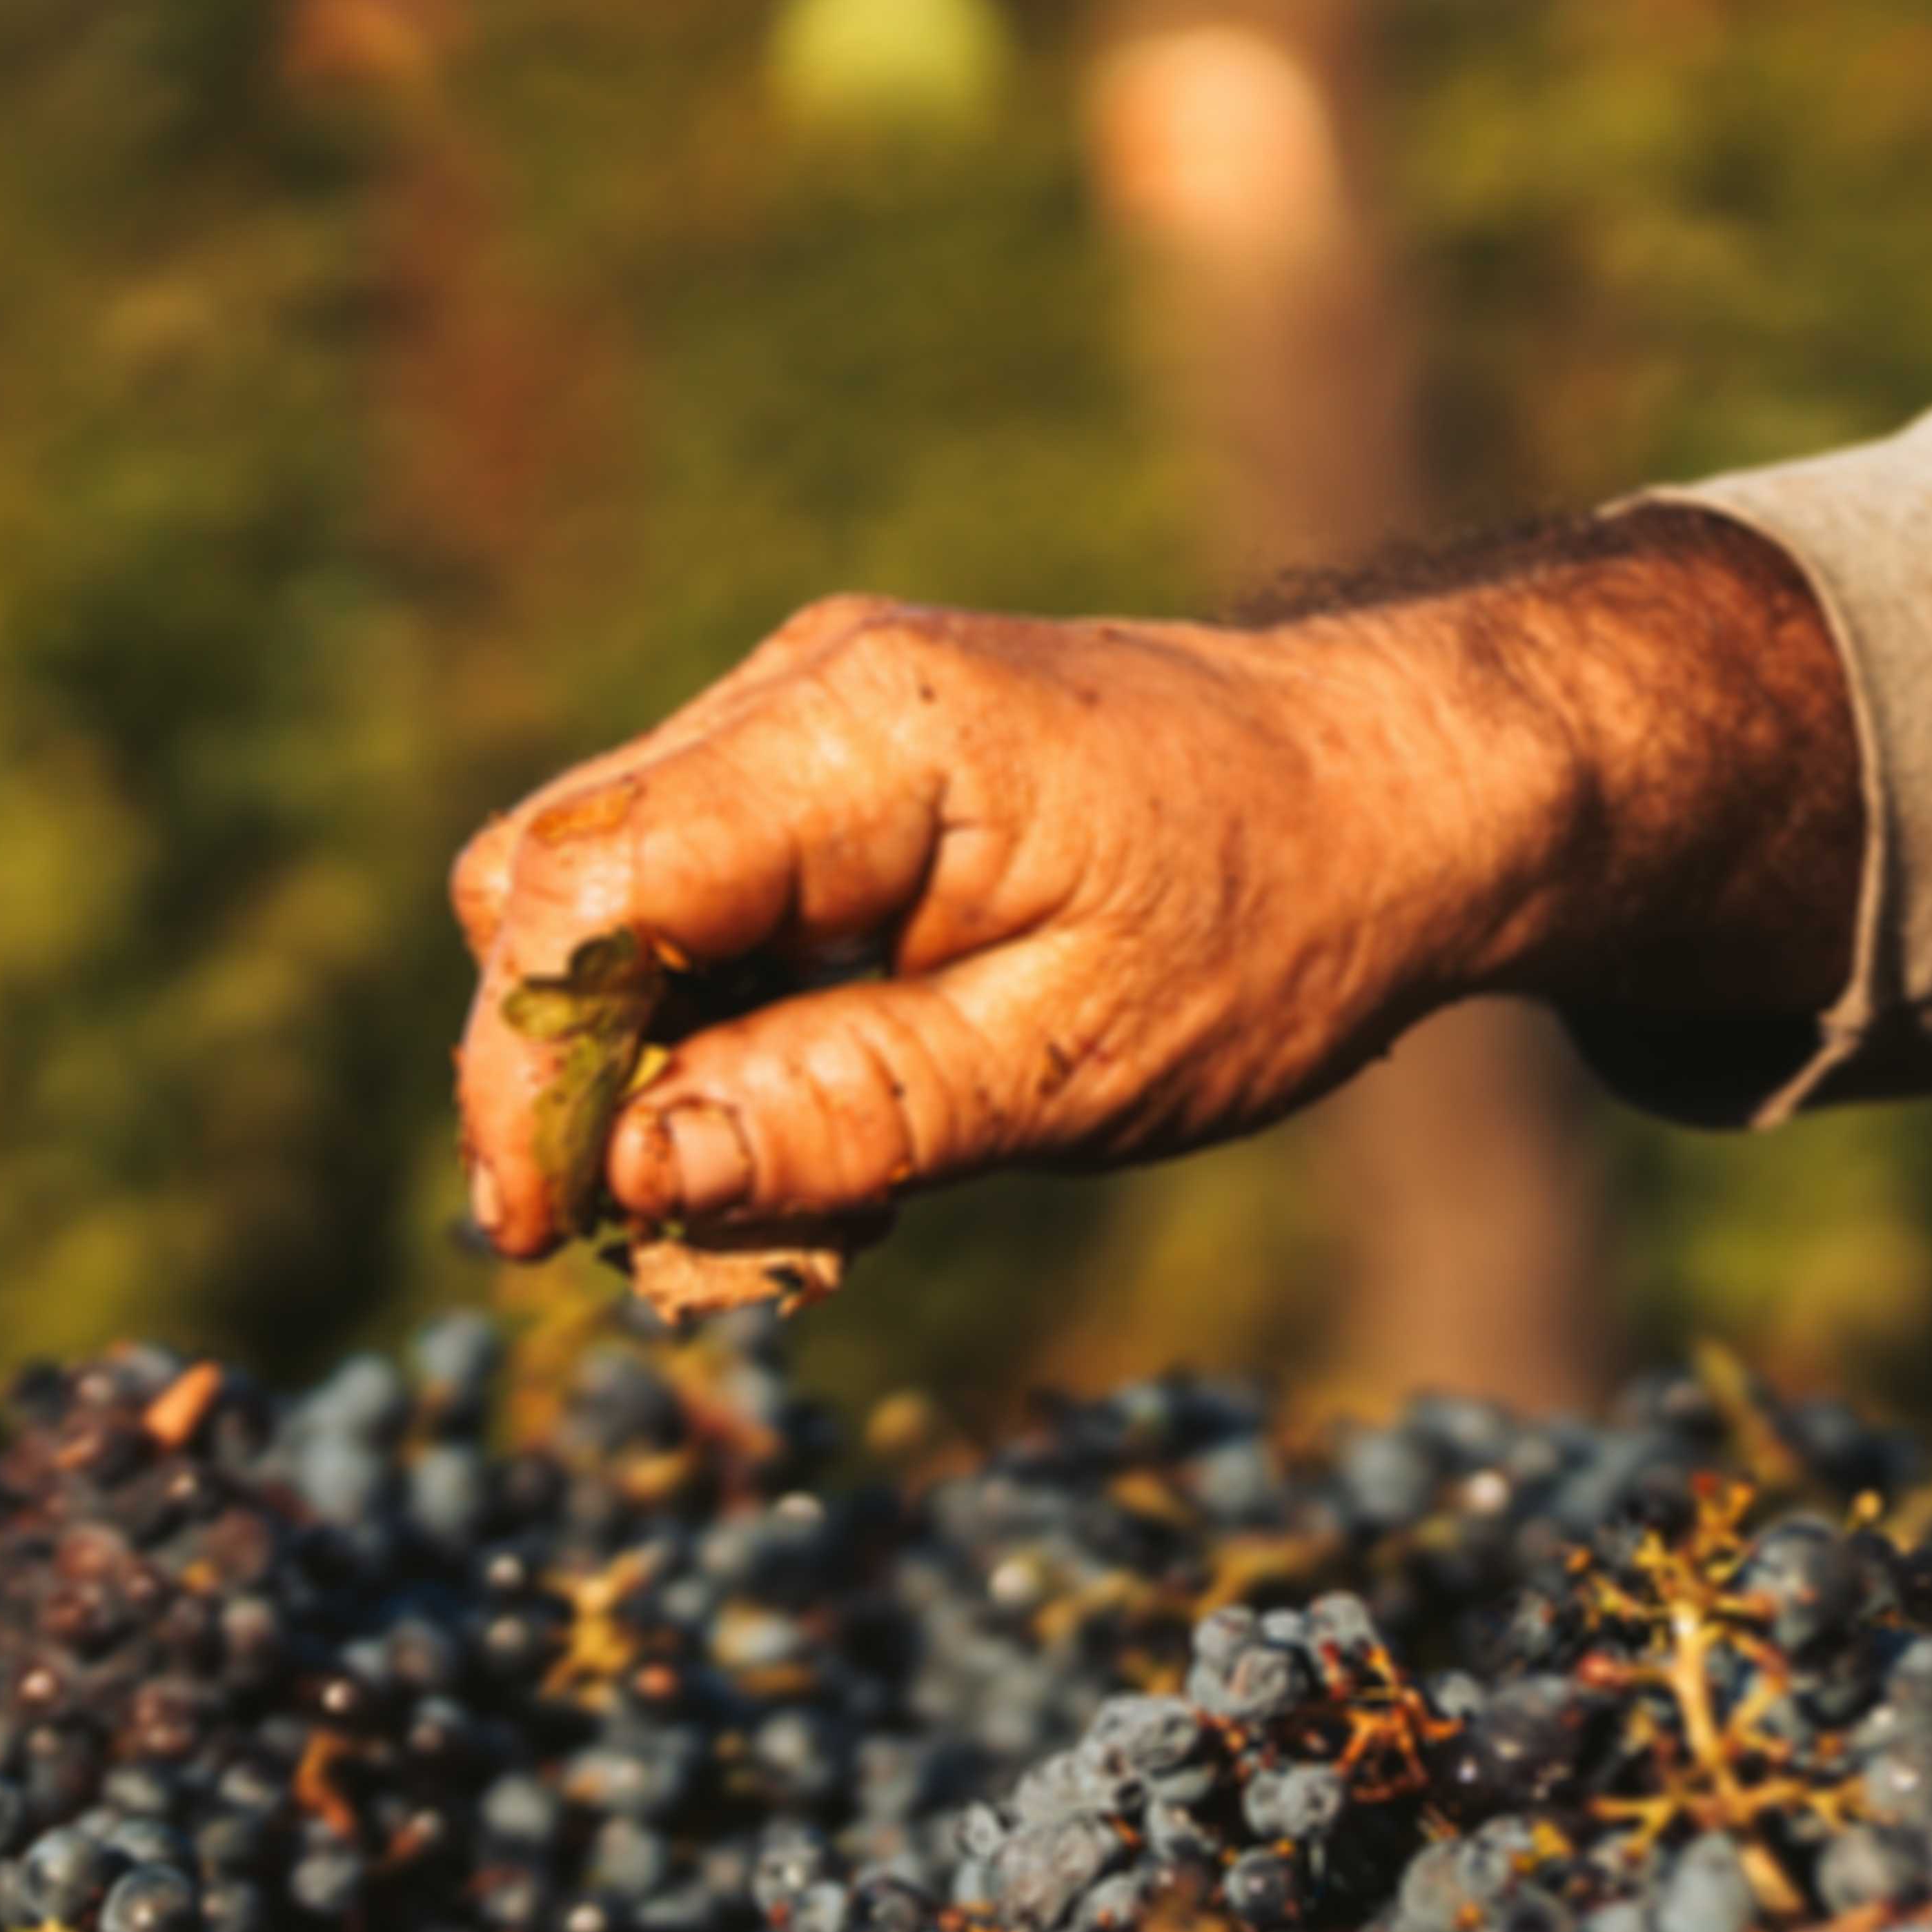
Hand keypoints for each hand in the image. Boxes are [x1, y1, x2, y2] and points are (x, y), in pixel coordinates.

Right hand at [445, 511, 1859, 1258]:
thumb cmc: (1273, 921)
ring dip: (645, 1057)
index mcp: (861, 734)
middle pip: (557, 883)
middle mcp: (802, 689)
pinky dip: (717, 1016)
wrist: (1406, 789)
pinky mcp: (834, 764)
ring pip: (613, 895)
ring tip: (782, 1189)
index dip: (525, 1074)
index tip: (541, 1233)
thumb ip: (845, 1113)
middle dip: (566, 1072)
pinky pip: (701, 894)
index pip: (584, 896)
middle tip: (664, 1242)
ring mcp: (808, 713)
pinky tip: (823, 1110)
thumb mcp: (1073, 1063)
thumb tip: (628, 1174)